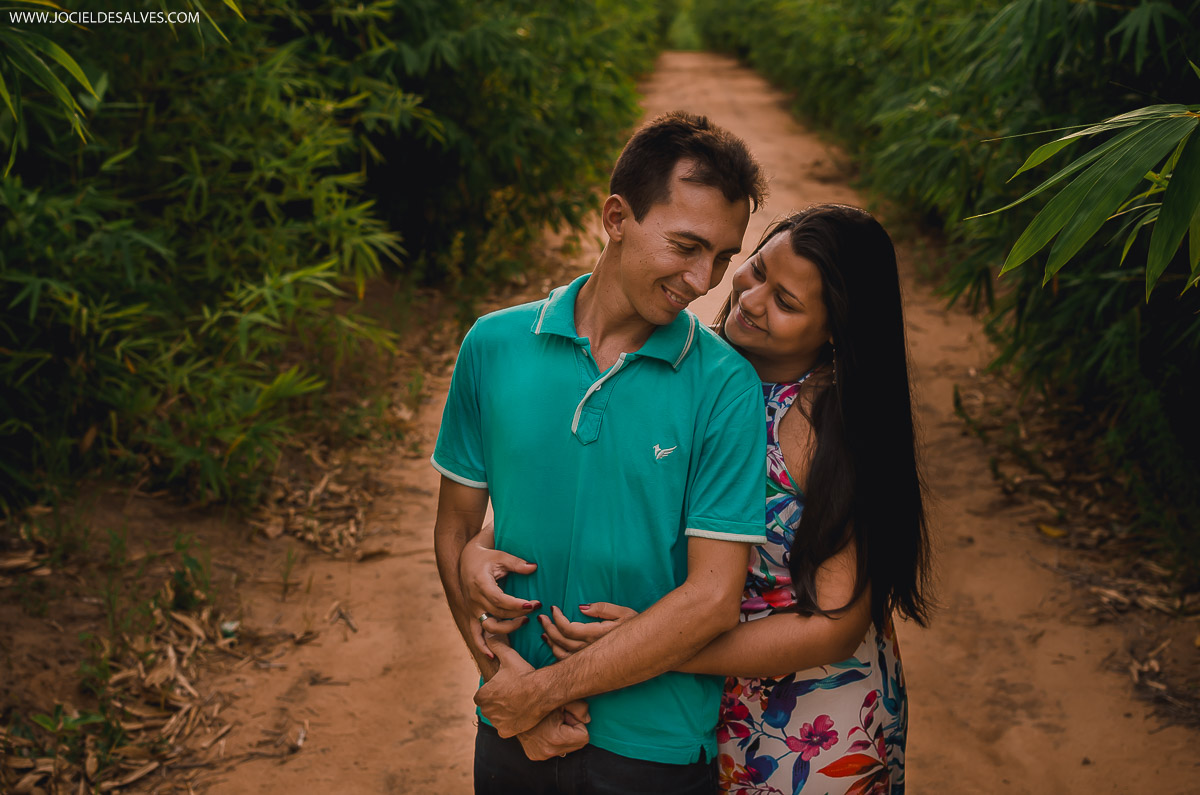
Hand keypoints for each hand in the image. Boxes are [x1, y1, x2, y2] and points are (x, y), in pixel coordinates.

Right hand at [459, 524, 539, 657]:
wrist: (467, 560)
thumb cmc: (486, 558)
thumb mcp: (501, 556)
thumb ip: (516, 563)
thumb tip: (534, 567)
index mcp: (481, 584)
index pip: (499, 600)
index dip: (516, 605)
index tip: (532, 604)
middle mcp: (475, 600)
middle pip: (498, 613)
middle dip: (519, 613)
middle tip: (536, 607)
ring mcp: (473, 609)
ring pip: (490, 626)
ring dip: (508, 628)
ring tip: (525, 621)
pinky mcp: (472, 615)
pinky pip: (475, 634)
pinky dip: (482, 646)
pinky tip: (491, 656)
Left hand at [475, 643, 549, 736]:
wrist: (541, 692)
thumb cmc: (523, 674)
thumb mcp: (508, 657)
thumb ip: (496, 645)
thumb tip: (488, 634)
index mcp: (482, 695)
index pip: (482, 694)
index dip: (492, 691)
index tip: (502, 687)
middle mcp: (486, 711)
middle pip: (489, 707)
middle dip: (497, 703)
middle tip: (511, 695)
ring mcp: (497, 723)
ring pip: (497, 718)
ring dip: (503, 713)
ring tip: (517, 704)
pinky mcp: (507, 732)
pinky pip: (506, 728)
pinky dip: (511, 723)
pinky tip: (519, 714)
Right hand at [515, 701, 589, 760]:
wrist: (513, 705)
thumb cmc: (539, 700)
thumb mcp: (563, 699)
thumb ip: (580, 707)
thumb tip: (588, 720)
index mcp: (556, 738)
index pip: (584, 737)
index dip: (577, 723)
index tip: (567, 716)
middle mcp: (547, 751)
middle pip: (577, 745)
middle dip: (572, 731)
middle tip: (559, 719)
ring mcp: (539, 755)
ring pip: (566, 748)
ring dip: (563, 736)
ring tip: (551, 724)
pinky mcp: (534, 755)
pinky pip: (555, 750)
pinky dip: (554, 741)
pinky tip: (545, 730)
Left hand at [540, 603, 637, 660]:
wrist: (651, 651)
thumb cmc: (639, 629)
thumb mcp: (625, 613)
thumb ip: (603, 609)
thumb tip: (581, 607)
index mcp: (597, 635)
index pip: (568, 628)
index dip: (557, 619)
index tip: (553, 608)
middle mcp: (591, 650)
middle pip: (561, 641)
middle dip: (548, 628)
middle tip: (542, 617)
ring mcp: (590, 660)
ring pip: (562, 654)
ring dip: (550, 641)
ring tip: (544, 629)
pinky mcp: (591, 666)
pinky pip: (568, 662)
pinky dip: (557, 653)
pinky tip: (552, 644)